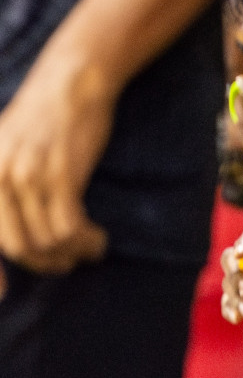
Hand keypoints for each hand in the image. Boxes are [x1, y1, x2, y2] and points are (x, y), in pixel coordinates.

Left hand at [0, 48, 112, 279]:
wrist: (71, 84)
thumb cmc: (41, 120)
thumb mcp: (5, 152)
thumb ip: (2, 189)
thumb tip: (13, 240)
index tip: (4, 294)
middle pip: (18, 247)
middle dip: (46, 263)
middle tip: (68, 260)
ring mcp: (26, 177)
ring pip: (47, 241)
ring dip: (72, 253)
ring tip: (88, 247)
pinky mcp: (60, 175)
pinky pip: (70, 227)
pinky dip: (87, 241)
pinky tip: (98, 238)